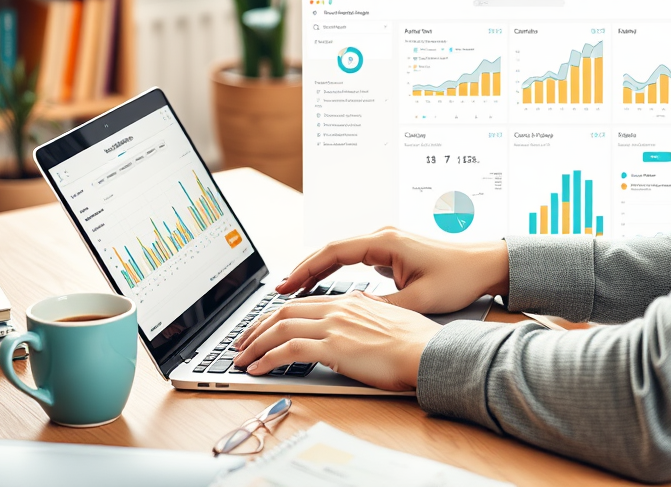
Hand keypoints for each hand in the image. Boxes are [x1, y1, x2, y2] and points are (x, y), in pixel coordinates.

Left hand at [233, 291, 441, 390]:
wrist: (429, 351)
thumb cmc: (417, 342)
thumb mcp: (389, 320)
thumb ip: (368, 316)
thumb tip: (357, 321)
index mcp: (351, 301)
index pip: (303, 303)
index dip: (277, 315)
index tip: (264, 327)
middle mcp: (339, 308)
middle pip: (285, 311)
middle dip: (257, 327)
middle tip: (242, 342)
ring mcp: (335, 326)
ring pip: (280, 328)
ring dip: (255, 344)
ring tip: (241, 359)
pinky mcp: (334, 347)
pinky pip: (288, 349)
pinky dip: (266, 358)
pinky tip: (257, 369)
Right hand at [274, 227, 508, 314]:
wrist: (485, 264)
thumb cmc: (458, 278)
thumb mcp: (418, 300)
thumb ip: (382, 309)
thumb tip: (351, 316)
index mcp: (385, 242)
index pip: (334, 252)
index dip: (306, 269)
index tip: (285, 285)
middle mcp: (383, 237)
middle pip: (332, 250)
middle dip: (304, 269)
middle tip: (279, 290)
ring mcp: (387, 242)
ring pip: (341, 253)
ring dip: (318, 270)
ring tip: (293, 289)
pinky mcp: (392, 252)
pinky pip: (354, 258)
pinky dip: (335, 271)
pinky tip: (323, 285)